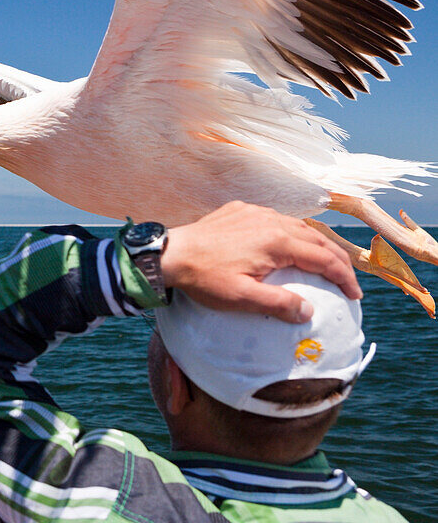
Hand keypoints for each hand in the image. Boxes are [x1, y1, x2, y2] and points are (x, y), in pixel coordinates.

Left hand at [161, 201, 359, 323]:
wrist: (168, 254)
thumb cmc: (204, 278)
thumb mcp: (242, 298)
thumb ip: (279, 304)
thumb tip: (309, 312)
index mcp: (277, 242)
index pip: (324, 258)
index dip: (344, 277)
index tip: (355, 295)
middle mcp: (270, 221)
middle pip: (317, 238)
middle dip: (337, 258)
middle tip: (348, 280)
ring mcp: (254, 213)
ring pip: (297, 225)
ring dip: (316, 243)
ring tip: (324, 262)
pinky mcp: (238, 210)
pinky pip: (274, 218)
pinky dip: (290, 231)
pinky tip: (287, 244)